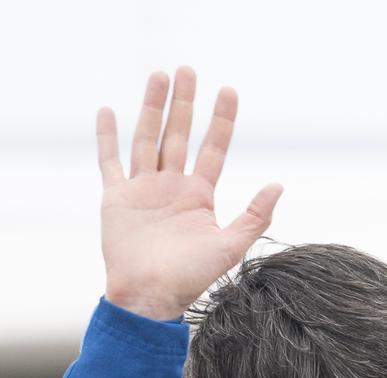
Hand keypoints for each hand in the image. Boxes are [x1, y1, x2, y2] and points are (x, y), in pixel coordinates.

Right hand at [97, 66, 283, 319]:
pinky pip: (110, 161)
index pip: (213, 148)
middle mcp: (171, 187)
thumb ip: (254, 216)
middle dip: (184, 103)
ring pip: (148, 138)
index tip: (229, 91)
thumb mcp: (230, 247)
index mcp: (199, 196)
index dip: (222, 120)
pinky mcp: (117, 199)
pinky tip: (108, 111)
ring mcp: (144, 190)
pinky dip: (107, 137)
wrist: (149, 298)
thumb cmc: (190, 279)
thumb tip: (279, 184)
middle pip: (179, 134)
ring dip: (152, 108)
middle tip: (188, 69)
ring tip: (159, 76)